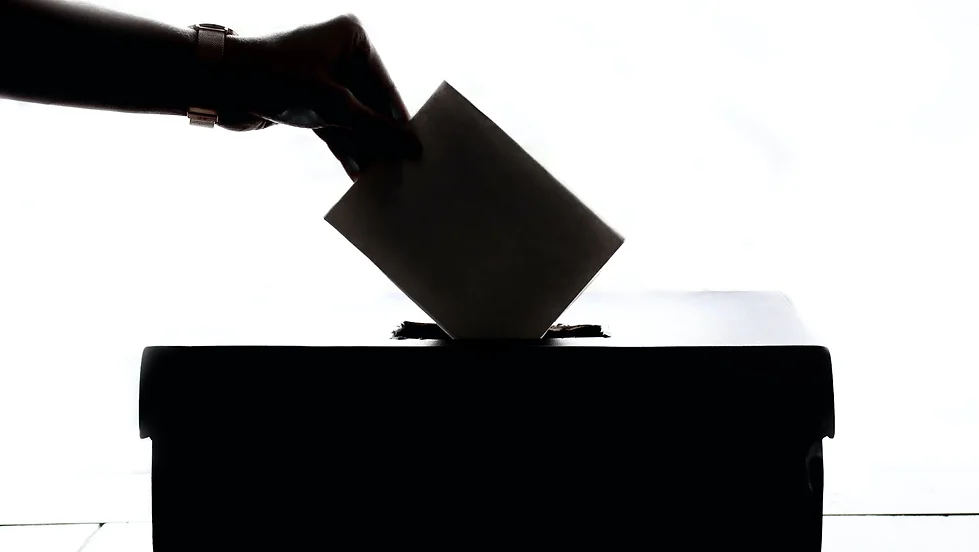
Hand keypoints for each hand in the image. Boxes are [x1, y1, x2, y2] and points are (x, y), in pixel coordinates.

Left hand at [218, 15, 420, 180]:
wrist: (218, 83)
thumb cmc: (277, 79)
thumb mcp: (334, 106)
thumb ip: (375, 128)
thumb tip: (412, 146)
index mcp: (352, 38)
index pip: (386, 85)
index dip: (399, 121)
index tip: (417, 150)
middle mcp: (340, 54)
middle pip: (371, 104)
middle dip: (381, 138)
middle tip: (401, 168)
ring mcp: (323, 79)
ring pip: (354, 118)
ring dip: (364, 147)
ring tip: (381, 177)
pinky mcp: (308, 100)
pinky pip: (335, 127)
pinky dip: (344, 148)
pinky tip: (357, 173)